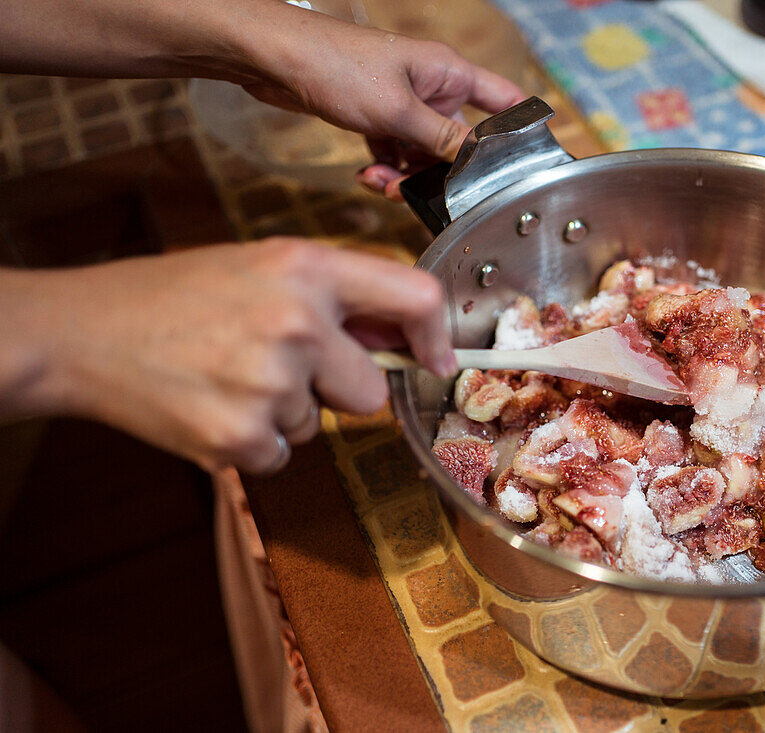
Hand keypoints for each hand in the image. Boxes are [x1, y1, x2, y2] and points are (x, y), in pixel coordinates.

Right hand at [3, 239, 453, 473]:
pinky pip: (281, 455)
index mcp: (306, 268)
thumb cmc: (173, 296)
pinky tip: (210, 406)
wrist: (81, 333)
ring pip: (318, 425)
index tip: (433, 362)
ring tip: (224, 376)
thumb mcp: (261, 267)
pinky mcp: (240, 438)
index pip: (414, 296)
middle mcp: (296, 322)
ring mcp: (268, 383)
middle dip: (334, 389)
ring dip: (283, 412)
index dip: (434, 336)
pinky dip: (252, 443)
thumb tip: (405, 338)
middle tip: (274, 365)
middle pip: (370, 393)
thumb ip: (337, 297)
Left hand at [242, 11, 525, 199]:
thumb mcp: (396, 111)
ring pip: (424, 153)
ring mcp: (404, 101)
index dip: (521, 130)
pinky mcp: (378, 114)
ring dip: (406, 175)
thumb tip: (477, 161)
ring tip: (382, 183)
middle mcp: (432, 86)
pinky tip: (368, 174)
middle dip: (442, 171)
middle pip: (459, 140)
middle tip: (426, 192)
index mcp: (448, 74)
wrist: (274, 58)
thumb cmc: (335, 65)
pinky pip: (395, 151)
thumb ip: (441, 139)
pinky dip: (384, 167)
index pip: (504, 102)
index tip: (528, 164)